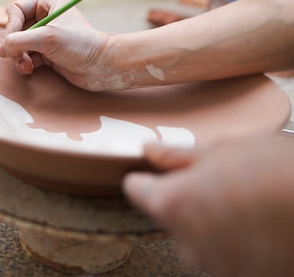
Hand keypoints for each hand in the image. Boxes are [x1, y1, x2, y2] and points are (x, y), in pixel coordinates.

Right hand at [0, 0, 110, 90]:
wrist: (102, 66)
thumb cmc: (80, 45)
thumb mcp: (47, 38)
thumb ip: (19, 41)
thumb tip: (1, 49)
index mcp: (48, 3)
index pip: (16, 9)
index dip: (11, 25)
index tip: (13, 40)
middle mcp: (45, 17)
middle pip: (15, 28)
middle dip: (14, 44)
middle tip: (17, 56)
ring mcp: (46, 36)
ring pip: (19, 44)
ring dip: (18, 56)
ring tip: (25, 65)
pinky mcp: (47, 52)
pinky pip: (26, 55)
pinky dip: (25, 63)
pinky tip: (30, 68)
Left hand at [123, 136, 293, 276]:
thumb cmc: (281, 172)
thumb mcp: (226, 150)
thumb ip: (179, 156)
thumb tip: (149, 152)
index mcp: (174, 203)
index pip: (136, 190)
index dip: (146, 177)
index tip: (155, 170)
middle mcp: (187, 241)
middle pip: (169, 214)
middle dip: (186, 197)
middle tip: (220, 180)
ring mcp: (215, 265)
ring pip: (197, 234)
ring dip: (211, 220)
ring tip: (248, 201)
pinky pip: (225, 253)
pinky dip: (235, 240)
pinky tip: (261, 223)